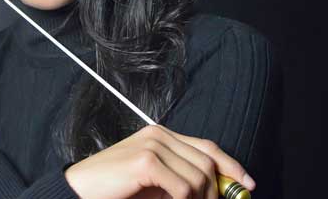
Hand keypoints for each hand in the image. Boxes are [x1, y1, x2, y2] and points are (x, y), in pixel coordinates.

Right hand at [64, 124, 255, 198]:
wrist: (79, 191)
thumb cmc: (115, 190)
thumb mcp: (156, 185)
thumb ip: (182, 181)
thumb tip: (218, 192)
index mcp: (160, 136)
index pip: (207, 147)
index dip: (231, 166)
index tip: (248, 186)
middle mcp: (157, 135)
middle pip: (207, 162)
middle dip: (216, 192)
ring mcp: (151, 145)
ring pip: (198, 177)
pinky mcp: (145, 160)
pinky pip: (183, 187)